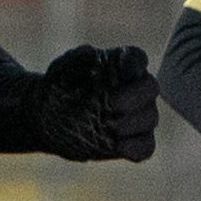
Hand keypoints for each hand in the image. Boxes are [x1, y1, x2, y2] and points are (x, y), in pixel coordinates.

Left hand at [32, 43, 157, 162]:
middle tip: (112, 104)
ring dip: (133, 123)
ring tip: (109, 126)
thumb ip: (74, 58)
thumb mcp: (59, 70)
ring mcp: (137, 116)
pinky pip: (146, 146)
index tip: (124, 70)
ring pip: (150, 118)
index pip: (137, 58)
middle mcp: (134, 88)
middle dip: (135, 96)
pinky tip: (118, 146)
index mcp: (120, 65)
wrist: (49, 120)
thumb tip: (90, 52)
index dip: (135, 63)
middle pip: (151, 87)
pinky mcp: (133, 141)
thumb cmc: (59, 88)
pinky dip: (137, 147)